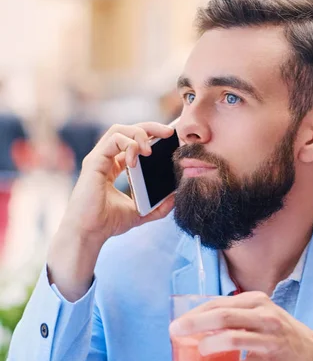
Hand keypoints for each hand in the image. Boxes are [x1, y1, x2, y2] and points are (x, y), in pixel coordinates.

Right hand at [63, 122, 175, 242]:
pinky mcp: (94, 161)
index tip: (169, 140)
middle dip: (150, 127)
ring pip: (119, 129)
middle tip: (169, 132)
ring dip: (139, 133)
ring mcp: (98, 158)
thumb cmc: (108, 223)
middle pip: (127, 130)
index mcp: (113, 167)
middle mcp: (105, 159)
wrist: (90, 233)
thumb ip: (158, 207)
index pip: (132, 142)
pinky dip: (129, 144)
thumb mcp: (140, 213)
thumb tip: (175, 198)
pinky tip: (137, 159)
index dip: (150, 137)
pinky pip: (114, 139)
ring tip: (150, 149)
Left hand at [169, 291, 312, 360]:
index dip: (195, 312)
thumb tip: (200, 326)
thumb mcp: (264, 316)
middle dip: (193, 324)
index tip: (179, 322)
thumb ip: (237, 317)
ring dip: (207, 346)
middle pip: (221, 316)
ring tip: (197, 352)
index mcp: (258, 301)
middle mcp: (264, 316)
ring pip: (230, 339)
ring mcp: (269, 339)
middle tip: (175, 331)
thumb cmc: (284, 337)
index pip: (219, 303)